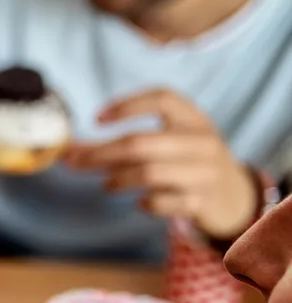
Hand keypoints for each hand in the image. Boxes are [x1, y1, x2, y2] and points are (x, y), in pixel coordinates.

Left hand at [67, 89, 256, 239]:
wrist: (233, 196)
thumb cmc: (186, 164)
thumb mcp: (166, 144)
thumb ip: (120, 145)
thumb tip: (68, 151)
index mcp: (194, 118)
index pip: (162, 99)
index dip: (127, 105)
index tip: (96, 119)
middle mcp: (202, 141)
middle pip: (141, 142)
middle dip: (101, 153)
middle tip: (76, 164)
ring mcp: (205, 172)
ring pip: (149, 173)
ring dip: (118, 179)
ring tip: (107, 184)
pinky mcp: (202, 201)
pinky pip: (162, 202)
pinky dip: (145, 203)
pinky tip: (139, 202)